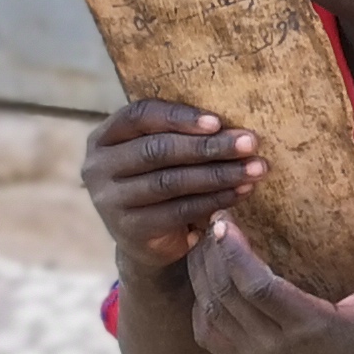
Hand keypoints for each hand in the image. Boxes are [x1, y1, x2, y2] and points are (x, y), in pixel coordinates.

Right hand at [83, 99, 262, 268]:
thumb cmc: (161, 179)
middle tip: (250, 143)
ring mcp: (109, 199)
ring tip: (255, 168)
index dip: (179, 116)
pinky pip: (179, 209)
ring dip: (219, 174)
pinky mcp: (129, 228)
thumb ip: (182, 135)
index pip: (139, 115)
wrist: (145, 237)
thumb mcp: (162, 154)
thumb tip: (235, 127)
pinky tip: (241, 191)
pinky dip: (215, 199)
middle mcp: (98, 167)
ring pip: (170, 181)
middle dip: (209, 146)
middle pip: (158, 149)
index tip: (218, 122)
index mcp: (104, 137)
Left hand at [184, 209, 353, 353]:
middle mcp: (277, 346)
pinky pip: (209, 333)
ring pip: (212, 311)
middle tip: (211, 220)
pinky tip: (208, 278)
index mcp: (312, 326)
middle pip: (226, 295)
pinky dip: (202, 303)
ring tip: (204, 242)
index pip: (258, 287)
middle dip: (211, 254)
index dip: (234, 253)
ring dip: (201, 275)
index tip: (224, 221)